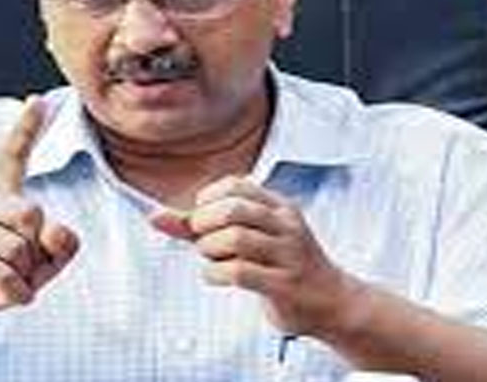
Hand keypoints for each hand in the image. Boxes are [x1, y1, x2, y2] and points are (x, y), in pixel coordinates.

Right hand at [0, 96, 79, 333]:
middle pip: (32, 213)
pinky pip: (0, 271)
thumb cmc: (1, 281)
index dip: (26, 129)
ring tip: (1, 281)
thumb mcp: (45, 265)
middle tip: (17, 269)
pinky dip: (10, 292)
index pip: (13, 157)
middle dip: (36, 252)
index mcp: (2, 198)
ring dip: (21, 278)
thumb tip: (51, 227)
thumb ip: (63, 245)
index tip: (37, 99)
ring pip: (17, 248)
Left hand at [149, 176, 360, 336]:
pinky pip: (238, 272)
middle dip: (205, 225)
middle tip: (204, 241)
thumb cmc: (280, 266)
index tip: (205, 220)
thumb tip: (154, 216)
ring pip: (234, 238)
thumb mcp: (246, 238)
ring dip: (210, 250)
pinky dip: (215, 274)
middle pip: (233, 208)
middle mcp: (287, 225)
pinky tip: (218, 276)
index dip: (208, 200)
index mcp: (279, 207)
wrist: (332, 302)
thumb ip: (201, 227)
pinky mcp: (284, 285)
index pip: (236, 185)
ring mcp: (288, 255)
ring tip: (213, 259)